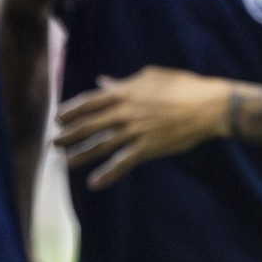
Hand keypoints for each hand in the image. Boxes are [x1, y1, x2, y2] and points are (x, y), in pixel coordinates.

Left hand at [53, 66, 230, 189]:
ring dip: (80, 155)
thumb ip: (123, 83)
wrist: (208, 106)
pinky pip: (122, 163)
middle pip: (88, 125)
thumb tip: (102, 82)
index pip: (88, 102)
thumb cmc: (181, 86)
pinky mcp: (147, 148)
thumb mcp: (150, 77)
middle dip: (68, 135)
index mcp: (124, 92)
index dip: (70, 112)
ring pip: (100, 145)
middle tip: (53, 144)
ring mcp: (135, 131)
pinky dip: (107, 174)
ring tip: (66, 162)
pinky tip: (94, 183)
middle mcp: (125, 112)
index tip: (57, 119)